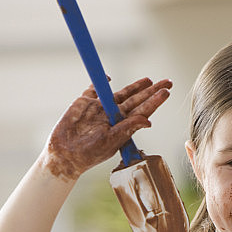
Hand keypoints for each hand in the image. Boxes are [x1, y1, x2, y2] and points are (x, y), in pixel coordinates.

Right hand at [44, 77, 172, 179]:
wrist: (64, 154)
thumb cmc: (89, 153)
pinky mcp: (84, 102)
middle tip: (167, 82)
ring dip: (135, 87)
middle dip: (151, 91)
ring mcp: (100, 108)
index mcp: (122, 125)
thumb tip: (148, 121)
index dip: (154, 101)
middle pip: (136, 99)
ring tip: (149, 80)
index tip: (166, 92)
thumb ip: (127, 128)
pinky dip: (100, 81)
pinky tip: (108, 77)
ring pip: (121, 93)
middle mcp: (114, 115)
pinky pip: (93, 88)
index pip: (142, 110)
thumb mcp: (110, 141)